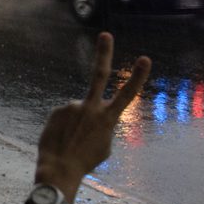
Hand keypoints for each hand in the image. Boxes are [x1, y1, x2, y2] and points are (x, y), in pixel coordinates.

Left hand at [35, 32, 149, 200]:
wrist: (60, 168)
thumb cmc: (86, 161)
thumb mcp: (104, 145)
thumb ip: (102, 124)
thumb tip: (92, 113)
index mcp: (108, 119)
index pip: (126, 94)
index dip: (137, 77)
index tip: (145, 58)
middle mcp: (91, 108)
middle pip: (99, 75)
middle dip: (104, 53)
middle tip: (106, 35)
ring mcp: (73, 107)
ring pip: (78, 110)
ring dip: (76, 124)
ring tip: (71, 141)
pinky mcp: (57, 109)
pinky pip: (64, 115)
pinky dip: (64, 126)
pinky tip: (61, 138)